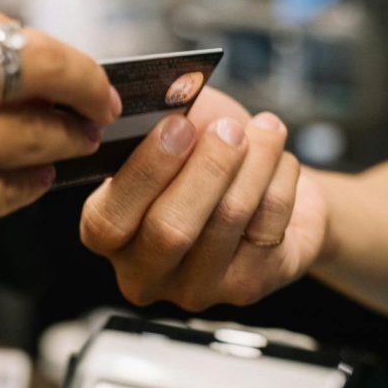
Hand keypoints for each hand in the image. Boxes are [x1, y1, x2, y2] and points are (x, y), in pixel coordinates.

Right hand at [0, 0, 118, 329]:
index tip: (72, 70)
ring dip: (59, 145)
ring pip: (39, 137)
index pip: (5, 27)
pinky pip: (14, 192)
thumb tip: (19, 72)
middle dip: (86, 89)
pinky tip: (7, 187)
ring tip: (61, 149)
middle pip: (44, 68)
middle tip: (101, 105)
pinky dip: (21, 190)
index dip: (52, 54)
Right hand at [81, 89, 326, 310]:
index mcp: (108, 236)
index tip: (178, 125)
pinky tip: (280, 160)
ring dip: (254, 163)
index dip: (146, 171)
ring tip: (265, 130)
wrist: (266, 193)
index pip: (110, 220)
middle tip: (228, 130)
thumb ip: (159, 126)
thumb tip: (174, 99)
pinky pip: (268, 224)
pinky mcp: (245, 288)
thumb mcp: (172, 137)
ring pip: (226, 220)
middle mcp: (144, 273)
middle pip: (170, 229)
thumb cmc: (204, 162)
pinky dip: (280, 179)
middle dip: (206, 169)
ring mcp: (195, 288)